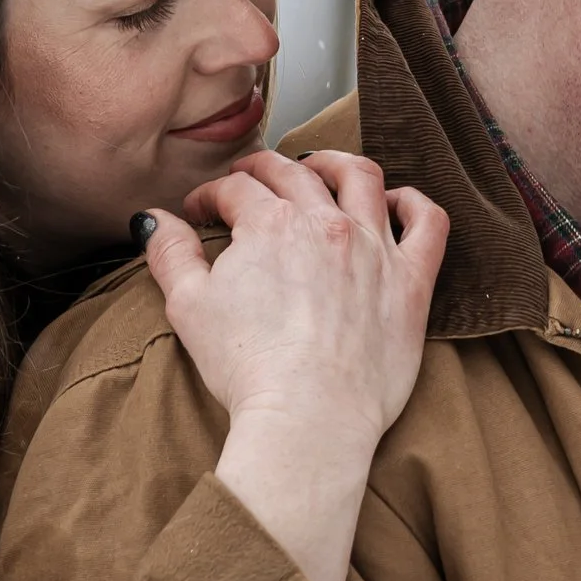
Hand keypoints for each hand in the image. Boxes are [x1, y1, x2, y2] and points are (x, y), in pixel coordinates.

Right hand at [138, 149, 448, 580]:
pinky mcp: (411, 282)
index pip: (236, 190)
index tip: (201, 213)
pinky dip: (414, 202)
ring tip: (319, 168)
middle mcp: (326, 224)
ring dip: (335, 163)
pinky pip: (428, 223)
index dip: (211, 196)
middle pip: (294, 173)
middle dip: (263, 169)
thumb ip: (170, 254)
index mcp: (269, 225)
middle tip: (248, 180)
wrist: (310, 416)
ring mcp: (374, 248)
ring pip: (362, 178)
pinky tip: (397, 202)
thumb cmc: (248, 368)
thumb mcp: (189, 306)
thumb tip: (151, 220)